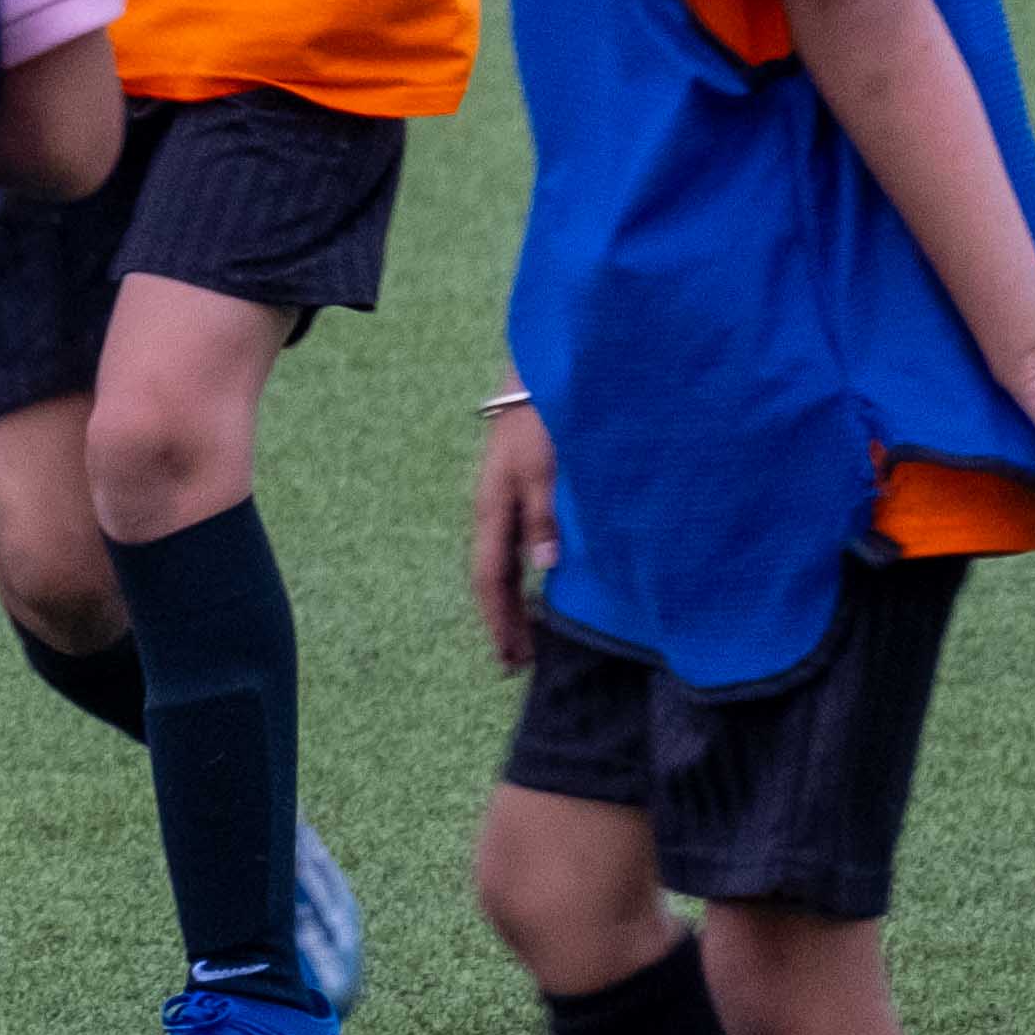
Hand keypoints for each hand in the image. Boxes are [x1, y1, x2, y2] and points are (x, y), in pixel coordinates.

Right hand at [469, 402, 556, 671]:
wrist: (540, 371)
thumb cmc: (543, 415)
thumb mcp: (545, 466)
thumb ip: (544, 516)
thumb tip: (544, 569)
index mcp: (492, 507)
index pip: (489, 579)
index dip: (499, 621)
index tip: (511, 660)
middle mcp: (491, 509)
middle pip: (491, 578)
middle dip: (503, 622)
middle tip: (517, 664)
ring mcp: (502, 500)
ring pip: (500, 563)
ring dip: (511, 602)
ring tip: (526, 636)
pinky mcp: (516, 490)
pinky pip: (510, 545)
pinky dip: (519, 576)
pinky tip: (536, 585)